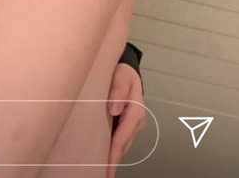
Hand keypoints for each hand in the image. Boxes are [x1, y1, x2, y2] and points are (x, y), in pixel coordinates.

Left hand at [106, 61, 145, 177]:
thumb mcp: (121, 75)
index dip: (114, 153)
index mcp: (136, 111)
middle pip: (123, 145)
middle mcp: (137, 121)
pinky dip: (113, 149)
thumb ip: (118, 88)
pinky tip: (104, 156)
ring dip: (113, 157)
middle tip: (102, 174)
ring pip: (122, 145)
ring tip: (102, 171)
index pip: (122, 136)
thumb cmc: (123, 73)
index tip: (108, 168)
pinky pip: (120, 140)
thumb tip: (113, 108)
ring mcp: (133, 125)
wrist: (127, 71)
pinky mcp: (127, 125)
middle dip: (113, 160)